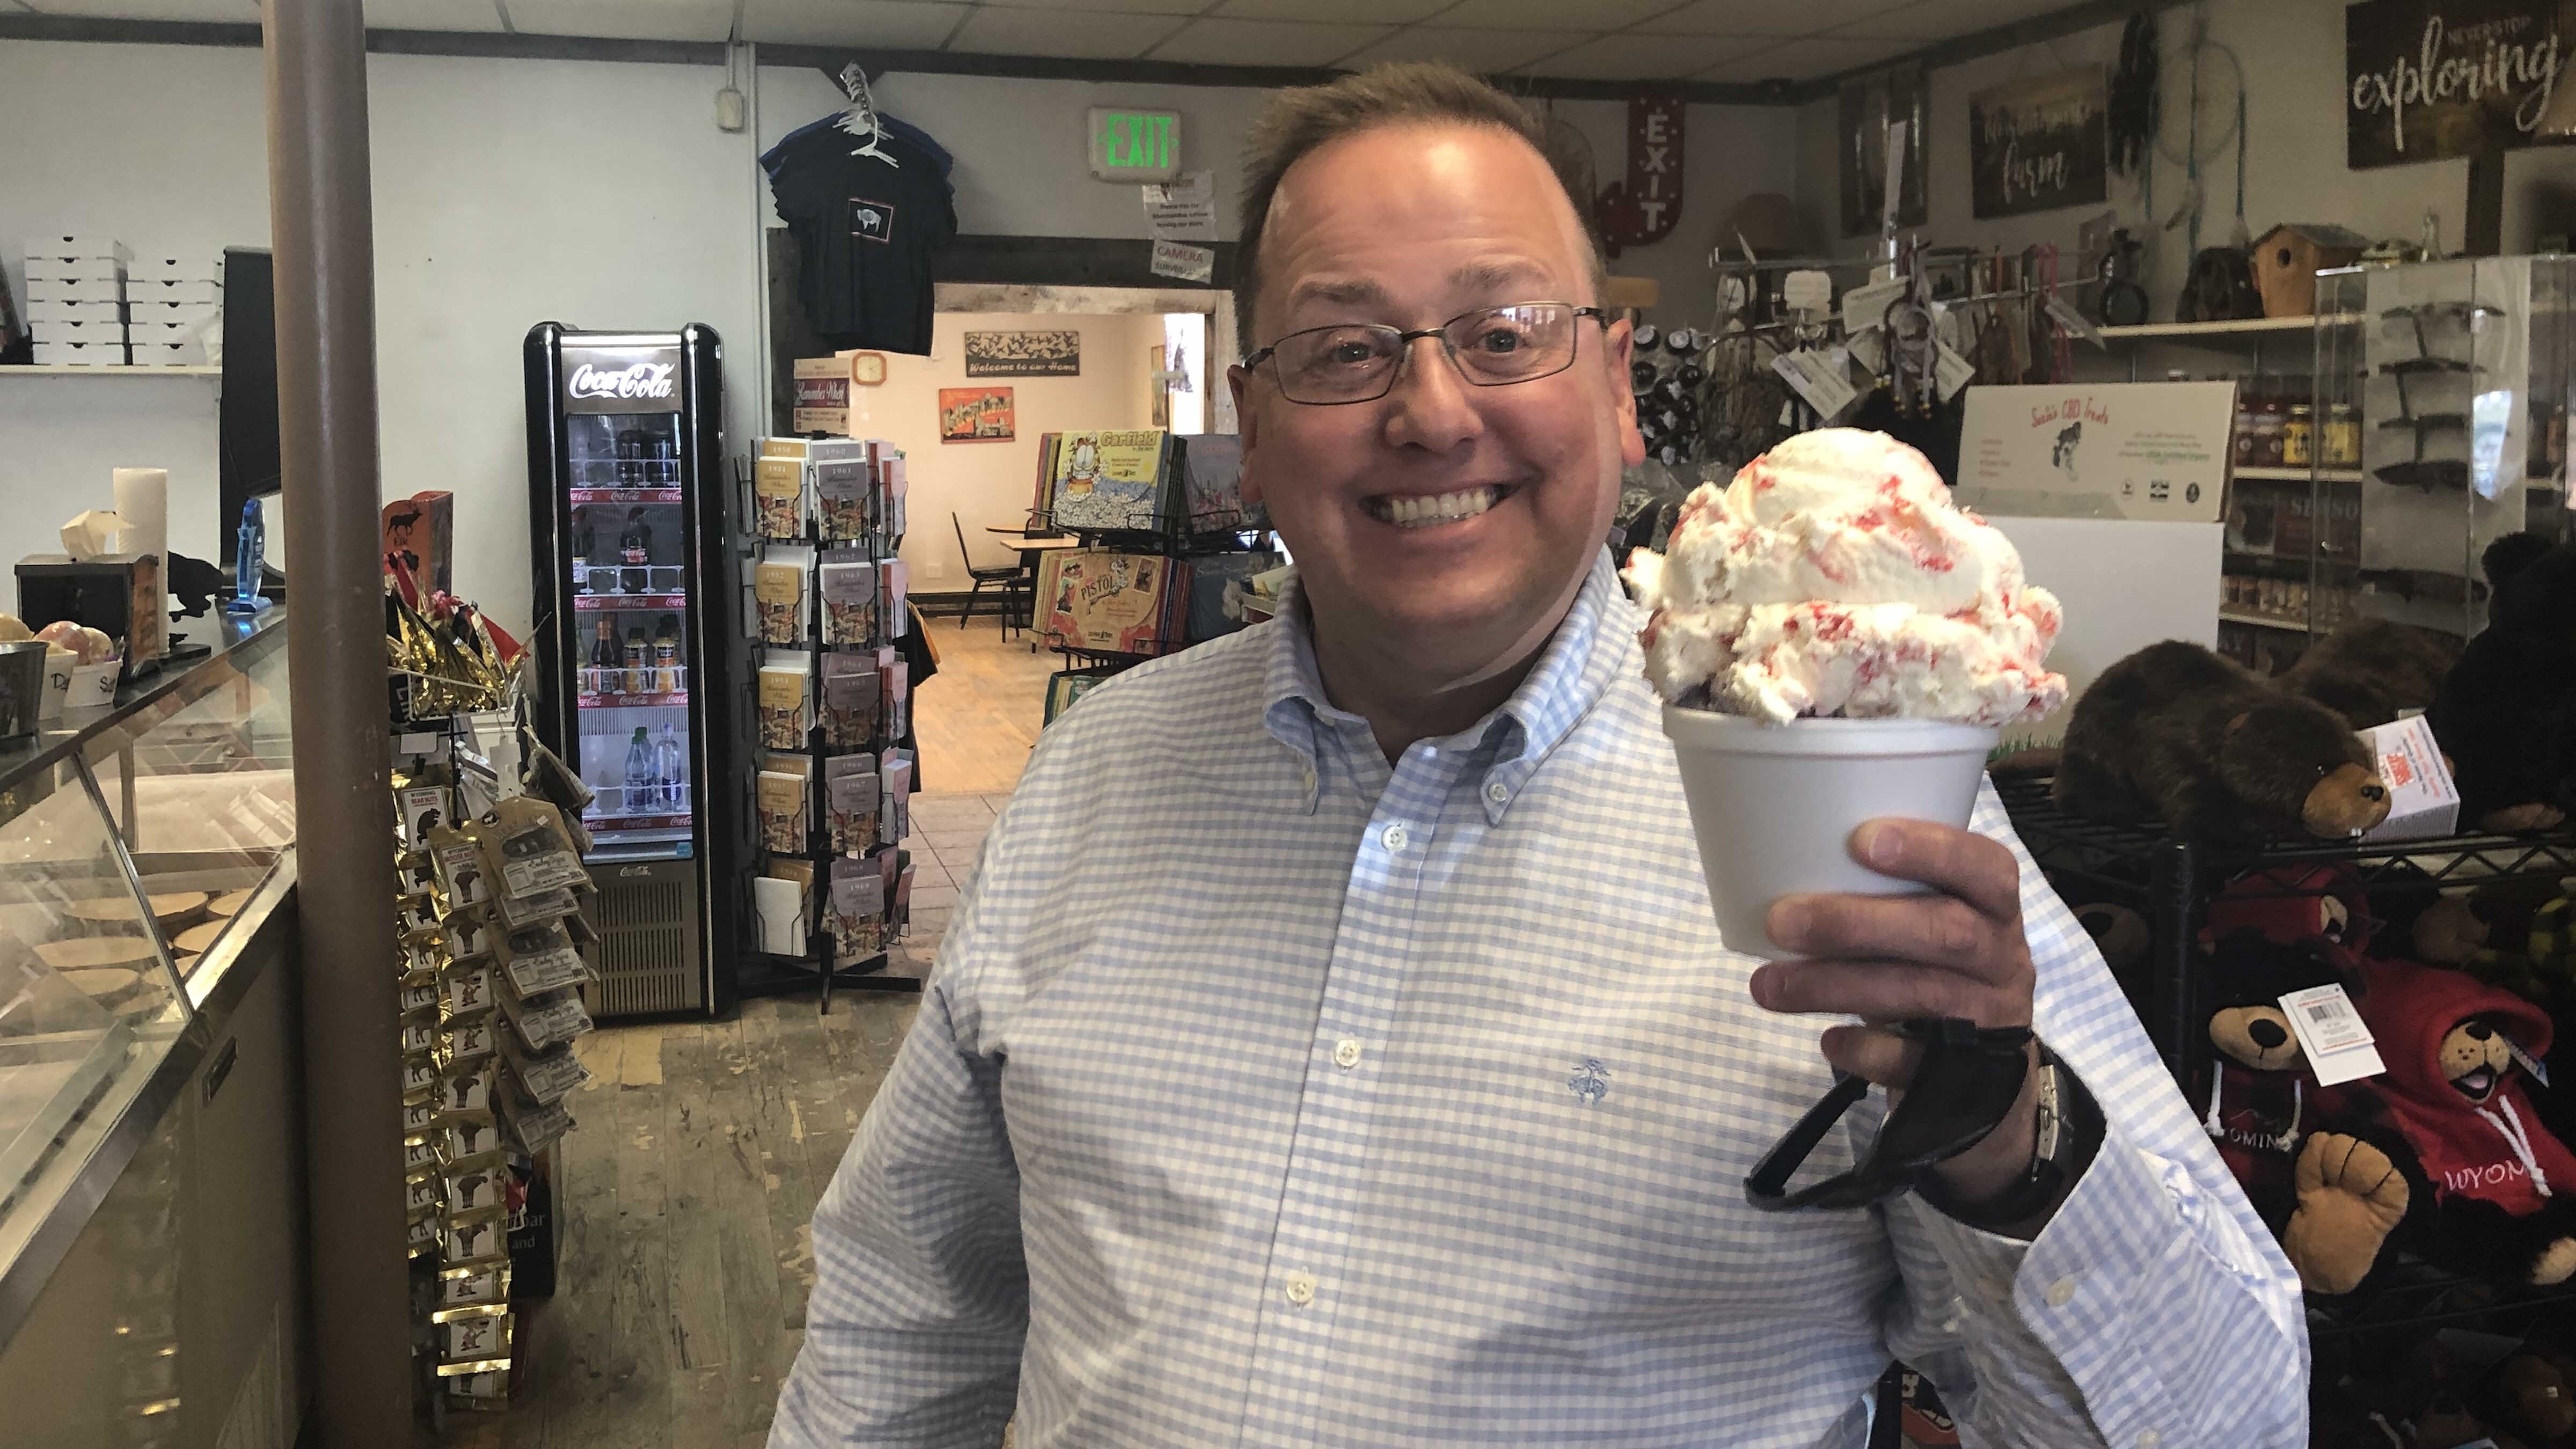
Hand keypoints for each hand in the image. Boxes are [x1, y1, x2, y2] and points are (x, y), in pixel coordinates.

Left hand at [1749, 818, 2042, 1205]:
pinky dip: (1865, 1049)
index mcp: (1995, 907)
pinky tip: (1829, 1041)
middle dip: (1858, 923)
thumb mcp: (1928, 922)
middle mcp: (2002, 959)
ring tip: (1768, 984)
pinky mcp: (1968, 1076)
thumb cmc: (1934, 969)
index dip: (1929, 850)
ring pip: (1921, 994)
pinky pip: (1915, 1061)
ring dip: (1836, 986)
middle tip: (1781, 920)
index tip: (1861, 839)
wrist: (1988, 1079)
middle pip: (1945, 932)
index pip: (1985, 866)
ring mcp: (1989, 1019)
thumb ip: (1883, 894)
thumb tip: (1773, 869)